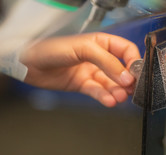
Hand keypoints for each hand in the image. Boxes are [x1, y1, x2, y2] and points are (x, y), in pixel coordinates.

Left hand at [21, 33, 140, 106]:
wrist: (28, 64)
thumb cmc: (51, 49)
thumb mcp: (83, 49)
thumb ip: (107, 62)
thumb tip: (127, 76)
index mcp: (100, 42)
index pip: (125, 50)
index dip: (133, 61)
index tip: (136, 74)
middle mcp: (98, 57)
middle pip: (121, 69)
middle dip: (127, 80)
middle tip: (131, 89)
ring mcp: (91, 72)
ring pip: (110, 83)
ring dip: (117, 91)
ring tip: (120, 97)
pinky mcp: (83, 85)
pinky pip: (98, 92)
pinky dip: (104, 97)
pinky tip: (109, 101)